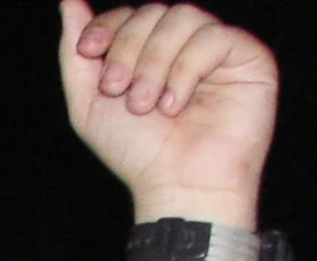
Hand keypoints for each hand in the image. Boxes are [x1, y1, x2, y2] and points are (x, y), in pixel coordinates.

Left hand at [59, 1, 278, 225]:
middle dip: (128, 48)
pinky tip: (175, 104)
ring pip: (182, 16)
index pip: (129, 15)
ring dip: (154, 61)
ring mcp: (216, 50)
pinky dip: (186, 69)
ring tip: (147, 104)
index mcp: (149, 54)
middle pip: (152, 11)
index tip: (89, 50)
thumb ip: (75, 54)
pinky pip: (213, 36)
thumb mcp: (88, 105)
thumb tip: (68, 1)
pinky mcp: (248, 56)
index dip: (108, 26)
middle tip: (119, 90)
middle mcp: (184, 47)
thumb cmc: (137, 152)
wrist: (178, 186)